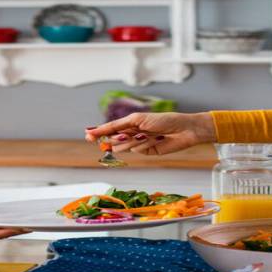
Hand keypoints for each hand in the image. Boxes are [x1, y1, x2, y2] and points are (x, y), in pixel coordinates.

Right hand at [84, 112, 216, 154]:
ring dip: (131, 141)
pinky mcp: (147, 152)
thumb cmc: (163, 120)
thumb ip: (119, 125)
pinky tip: (153, 140)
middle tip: (115, 137)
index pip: (110, 128)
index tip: (87, 135)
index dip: (98, 132)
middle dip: (113, 138)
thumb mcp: (138, 119)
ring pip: (125, 146)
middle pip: (114, 139)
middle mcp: (133, 133)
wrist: (184, 129)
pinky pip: (137, 150)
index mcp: (130, 123)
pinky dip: (142, 145)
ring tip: (145, 135)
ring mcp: (139, 143)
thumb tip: (103, 129)